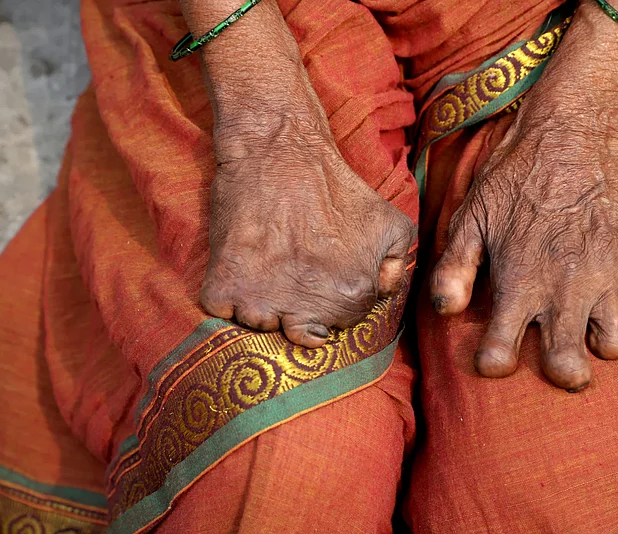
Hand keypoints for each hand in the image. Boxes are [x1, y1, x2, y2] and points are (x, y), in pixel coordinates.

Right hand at [200, 114, 414, 347]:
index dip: (329, 299)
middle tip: (292, 267)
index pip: (339, 325)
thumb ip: (396, 267)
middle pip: (302, 334)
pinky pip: (222, 314)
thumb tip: (384, 295)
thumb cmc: (336, 187)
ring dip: (261, 305)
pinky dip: (227, 297)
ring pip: (260, 327)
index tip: (319, 274)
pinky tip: (242, 266)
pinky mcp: (224, 288)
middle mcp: (308, 307)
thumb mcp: (390, 222)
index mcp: (351, 297)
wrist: (280, 150)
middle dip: (298, 308)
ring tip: (267, 264)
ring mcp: (262, 301)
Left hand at [430, 101, 617, 391]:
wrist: (572, 136)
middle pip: (569, 370)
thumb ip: (455, 270)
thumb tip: (447, 312)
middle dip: (560, 373)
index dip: (493, 363)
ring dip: (596, 344)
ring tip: (582, 322)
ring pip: (612, 348)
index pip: (501, 356)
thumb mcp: (471, 219)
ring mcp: (606, 280)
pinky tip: (616, 300)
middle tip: (554, 356)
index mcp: (518, 284)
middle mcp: (564, 291)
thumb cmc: (515, 179)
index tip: (495, 354)